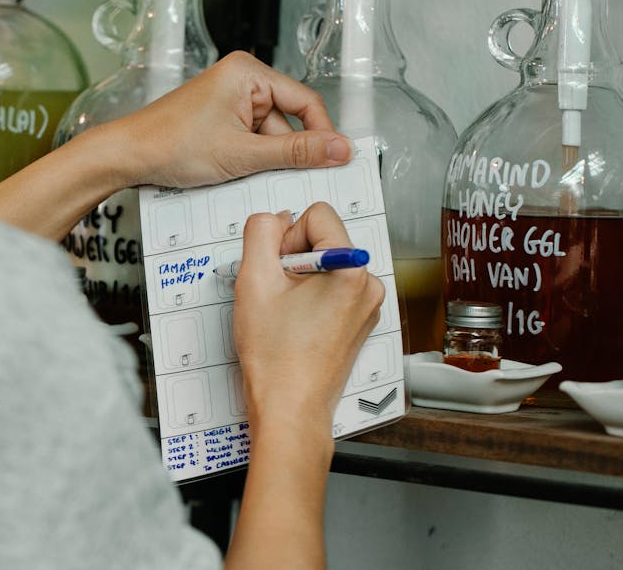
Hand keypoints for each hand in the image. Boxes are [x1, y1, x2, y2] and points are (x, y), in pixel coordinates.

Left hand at [93, 52, 351, 189]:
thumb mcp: (243, 154)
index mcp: (248, 73)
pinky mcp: (218, 120)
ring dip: (263, 161)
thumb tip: (340, 149)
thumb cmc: (170, 144)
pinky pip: (248, 141)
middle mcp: (240, 81)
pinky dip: (247, 161)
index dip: (322, 134)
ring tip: (241, 175)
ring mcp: (228, 101)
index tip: (335, 161)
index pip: (306, 101)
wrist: (127, 156)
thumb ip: (296, 153)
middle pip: (287, 122)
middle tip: (283, 179)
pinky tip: (233, 174)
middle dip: (284, 153)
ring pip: (267, 137)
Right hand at [233, 203, 384, 431]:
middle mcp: (369, 285)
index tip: (277, 270)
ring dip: (300, 279)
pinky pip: (332, 287)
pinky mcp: (360, 321)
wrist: (290, 407)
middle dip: (293, 259)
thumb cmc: (276, 356)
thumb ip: (260, 232)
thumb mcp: (254, 280)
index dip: (286, 237)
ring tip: (286, 312)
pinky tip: (296, 323)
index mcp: (352, 269)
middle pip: (323, 238)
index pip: (316, 215)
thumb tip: (274, 219)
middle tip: (278, 295)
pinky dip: (310, 297)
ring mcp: (368, 306)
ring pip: (325, 263)